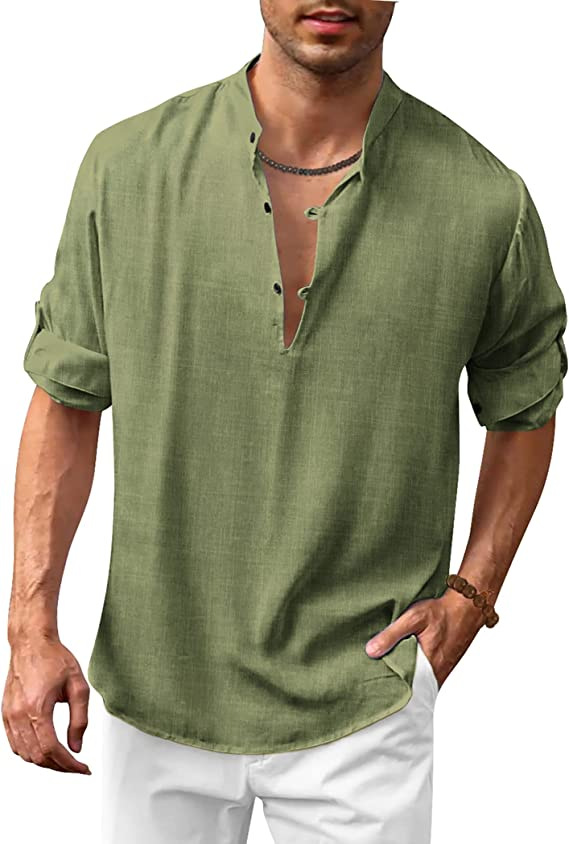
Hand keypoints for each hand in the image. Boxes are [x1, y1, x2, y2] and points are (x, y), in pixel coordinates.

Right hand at [2, 634, 90, 773]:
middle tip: (76, 765)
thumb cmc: (53, 658)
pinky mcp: (5, 714)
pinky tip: (44, 749)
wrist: (32, 643)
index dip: (69, 765)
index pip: (52, 750)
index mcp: (37, 708)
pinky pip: (15, 744)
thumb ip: (79, 719)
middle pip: (37, 757)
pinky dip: (30, 753)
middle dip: (59, 766)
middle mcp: (19, 715)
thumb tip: (77, 746)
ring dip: (44, 761)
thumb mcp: (78, 686)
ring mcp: (9, 716)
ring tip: (63, 758)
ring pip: (24, 754)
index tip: (82, 768)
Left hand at [364, 589, 485, 688]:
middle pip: (411, 687)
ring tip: (387, 674)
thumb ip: (392, 634)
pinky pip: (428, 676)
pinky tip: (406, 664)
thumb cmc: (441, 612)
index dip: (389, 687)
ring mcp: (442, 671)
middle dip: (395, 685)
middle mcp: (437, 673)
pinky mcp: (445, 666)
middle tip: (377, 681)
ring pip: (420, 682)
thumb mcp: (413, 617)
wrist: (467, 607)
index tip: (374, 685)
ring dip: (406, 679)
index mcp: (429, 665)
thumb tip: (371, 651)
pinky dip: (417, 673)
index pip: (404, 686)